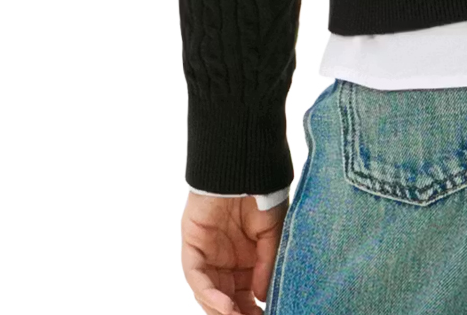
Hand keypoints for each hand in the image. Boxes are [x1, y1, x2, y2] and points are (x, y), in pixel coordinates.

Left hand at [181, 191, 287, 313]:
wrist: (246, 166)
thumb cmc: (263, 193)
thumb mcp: (273, 232)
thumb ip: (267, 264)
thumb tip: (262, 297)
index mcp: (245, 259)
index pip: (246, 293)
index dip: (254, 309)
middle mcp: (224, 260)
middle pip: (226, 298)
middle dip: (237, 314)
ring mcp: (207, 254)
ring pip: (209, 293)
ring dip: (222, 310)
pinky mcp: (193, 246)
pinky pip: (196, 277)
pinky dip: (209, 293)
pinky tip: (224, 306)